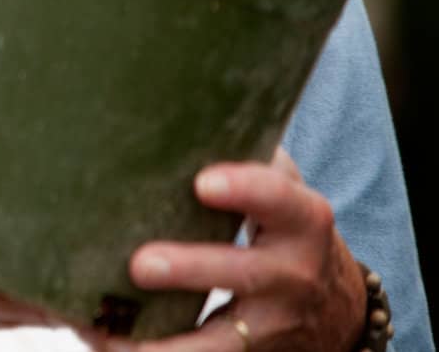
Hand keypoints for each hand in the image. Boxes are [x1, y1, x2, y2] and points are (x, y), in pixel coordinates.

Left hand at [77, 148, 365, 351]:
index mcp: (302, 218)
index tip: (203, 181)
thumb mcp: (281, 187)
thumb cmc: (283, 223)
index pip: (278, 198)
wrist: (332, 302)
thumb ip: (246, 155)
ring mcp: (271, 323)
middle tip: (139, 263)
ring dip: (164, 340)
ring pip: (219, 338)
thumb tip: (173, 111)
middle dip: (190, 268)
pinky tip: (106, 344)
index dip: (245, 189)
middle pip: (241, 272)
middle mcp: (292, 273)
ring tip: (109, 333)